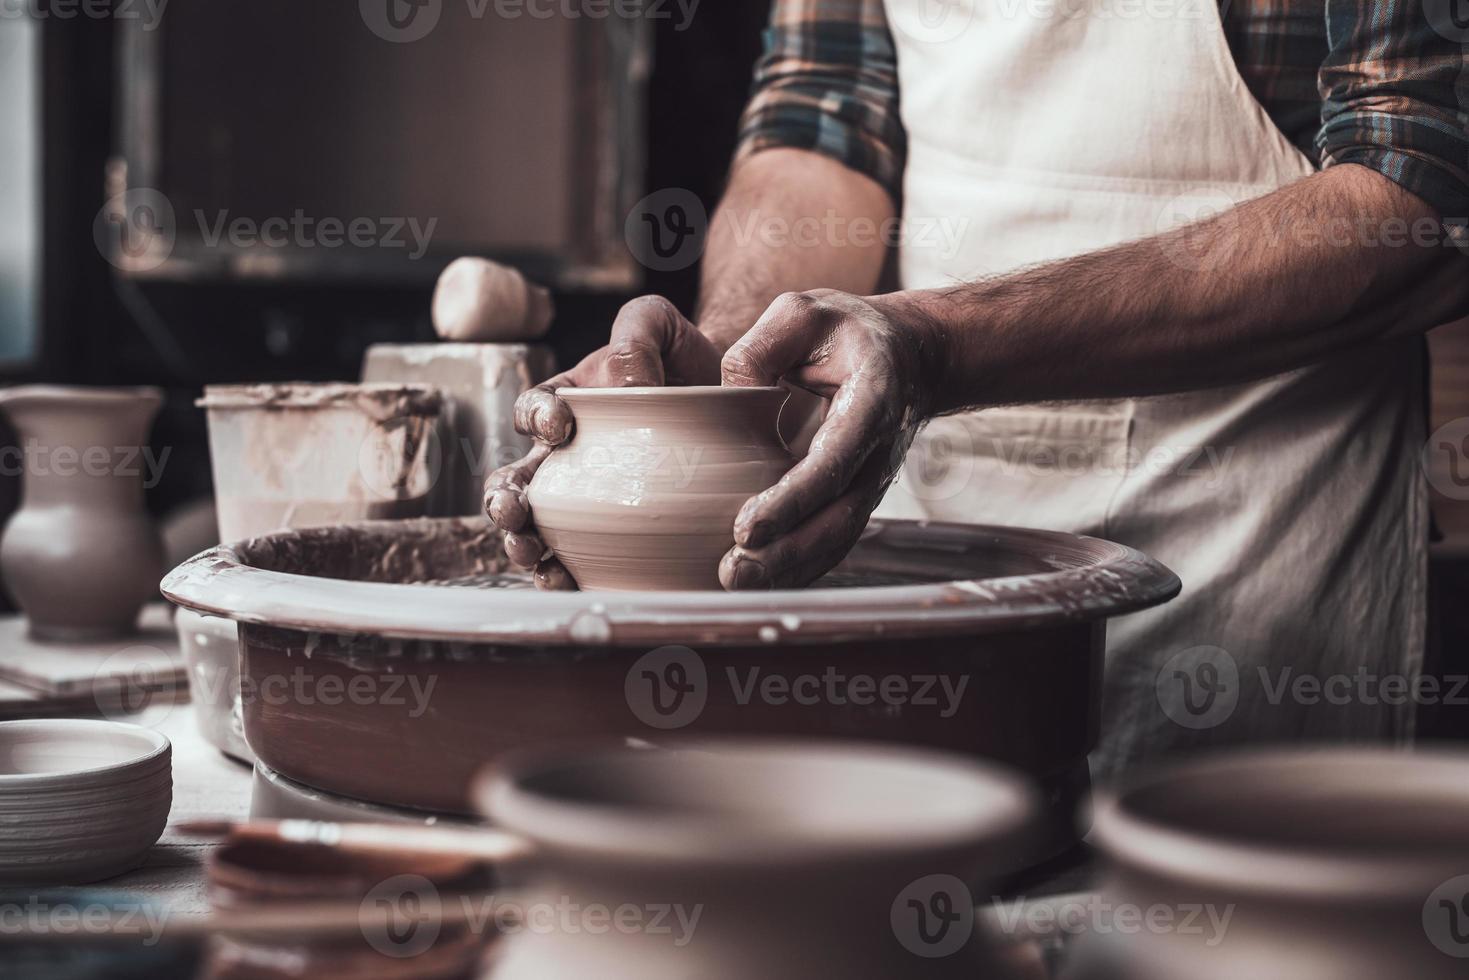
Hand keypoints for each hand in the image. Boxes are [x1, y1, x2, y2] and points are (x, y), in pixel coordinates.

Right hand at [484, 296, 723, 588]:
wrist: (730, 398)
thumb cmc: (684, 358)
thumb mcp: (658, 324)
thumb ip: (636, 335)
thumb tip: (628, 385)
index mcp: (566, 403)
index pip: (534, 410)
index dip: (537, 418)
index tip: (560, 425)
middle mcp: (565, 457)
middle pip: (517, 480)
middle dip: (505, 498)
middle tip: (515, 512)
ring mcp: (583, 501)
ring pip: (536, 528)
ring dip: (524, 544)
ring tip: (534, 554)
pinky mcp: (610, 537)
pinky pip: (578, 561)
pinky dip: (566, 574)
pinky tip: (569, 581)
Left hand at [717, 289, 943, 589]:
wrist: (908, 355)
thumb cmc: (847, 332)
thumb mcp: (804, 311)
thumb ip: (763, 344)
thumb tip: (732, 395)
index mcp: (870, 402)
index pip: (833, 461)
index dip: (793, 499)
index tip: (748, 526)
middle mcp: (876, 451)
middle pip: (838, 517)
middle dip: (787, 552)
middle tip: (734, 571)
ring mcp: (871, 480)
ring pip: (837, 537)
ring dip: (791, 568)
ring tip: (737, 583)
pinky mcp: (857, 495)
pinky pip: (833, 539)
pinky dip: (801, 566)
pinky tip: (762, 580)